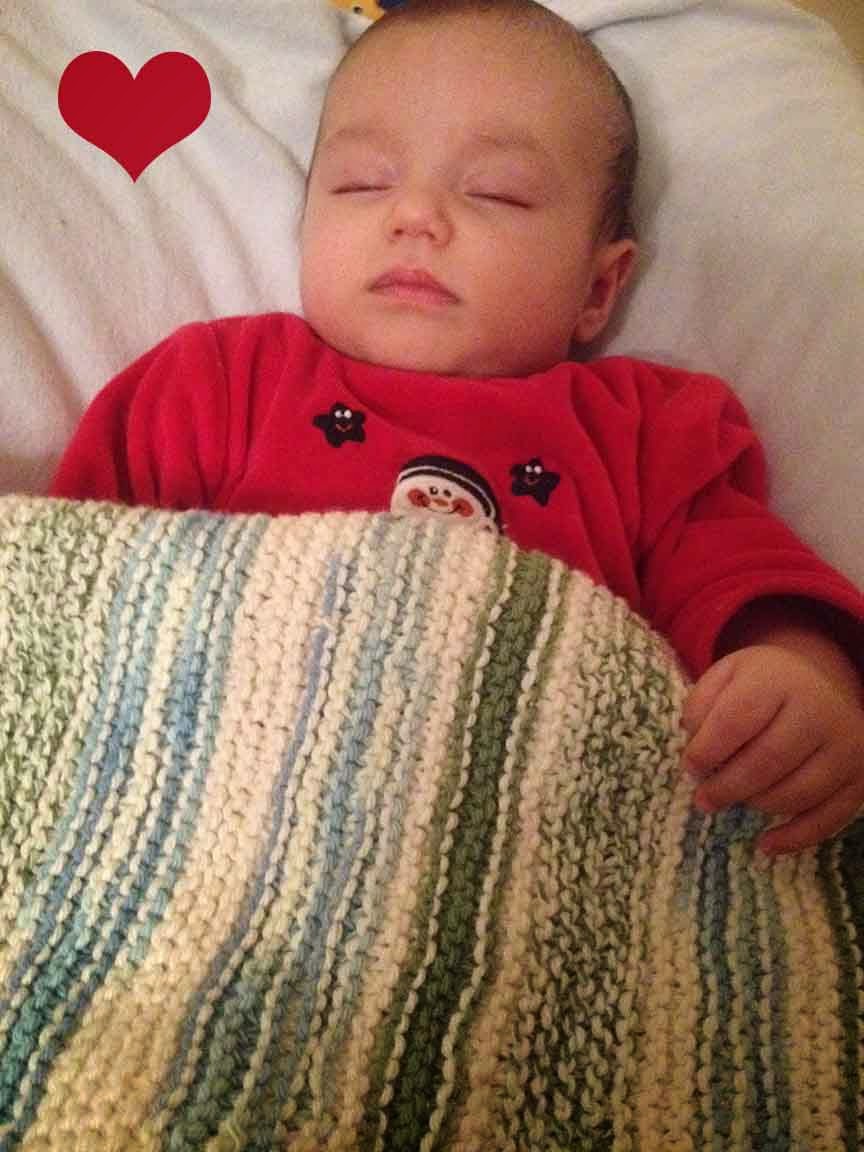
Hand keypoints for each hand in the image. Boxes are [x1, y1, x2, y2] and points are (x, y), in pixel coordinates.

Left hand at [681, 645, 863, 855]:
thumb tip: (694, 749)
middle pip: (768, 761)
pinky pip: (829, 818)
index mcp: (777, 681)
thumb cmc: (764, 682)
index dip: (707, 750)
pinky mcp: (860, 777)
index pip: (736, 719)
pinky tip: (766, 845)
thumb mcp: (727, 676)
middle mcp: (818, 711)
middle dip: (728, 787)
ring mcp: (845, 746)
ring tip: (732, 801)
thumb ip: (702, 705)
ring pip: (796, 793)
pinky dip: (795, 838)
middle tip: (703, 799)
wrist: (823, 679)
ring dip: (756, 805)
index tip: (690, 768)